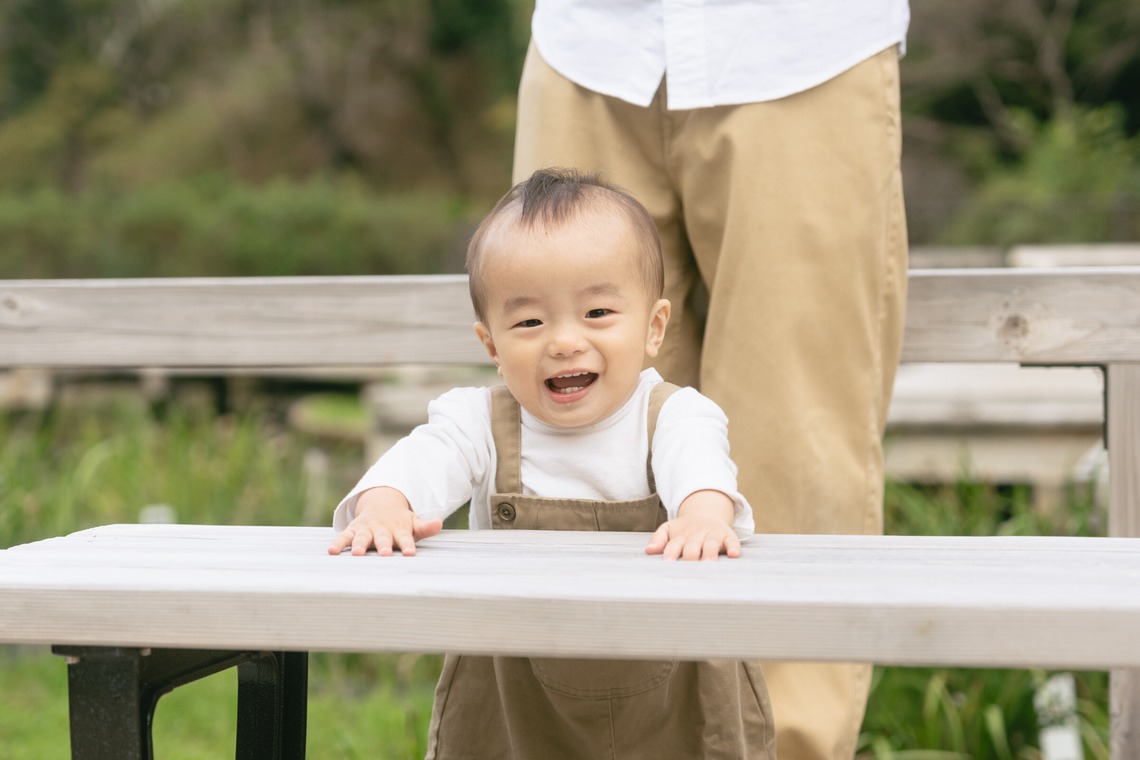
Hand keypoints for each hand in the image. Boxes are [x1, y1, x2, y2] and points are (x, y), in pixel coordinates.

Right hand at [328, 486, 442, 555]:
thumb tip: (439, 523)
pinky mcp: (353, 530)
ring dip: (360, 544)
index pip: (405, 538)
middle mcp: (382, 529)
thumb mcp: (414, 522)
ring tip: (358, 553)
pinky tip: (332, 551)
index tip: (410, 553)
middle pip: (383, 538)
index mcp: (399, 529)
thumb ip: (425, 526)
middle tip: (384, 554)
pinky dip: (338, 543)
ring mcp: (366, 529)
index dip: (407, 545)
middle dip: (383, 546)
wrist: (381, 504)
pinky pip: (344, 537)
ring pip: (363, 538)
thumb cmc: (400, 522)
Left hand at [645, 489, 740, 560]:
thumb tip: (648, 551)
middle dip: (691, 556)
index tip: (668, 562)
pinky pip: (732, 541)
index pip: (674, 545)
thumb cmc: (685, 529)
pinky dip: (733, 547)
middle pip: (692, 546)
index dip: (671, 553)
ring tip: (708, 563)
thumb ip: (659, 539)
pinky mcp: (728, 536)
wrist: (706, 513)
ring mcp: (713, 535)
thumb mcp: (669, 529)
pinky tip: (734, 555)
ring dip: (709, 552)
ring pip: (711, 544)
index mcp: (681, 536)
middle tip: (689, 567)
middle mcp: (697, 535)